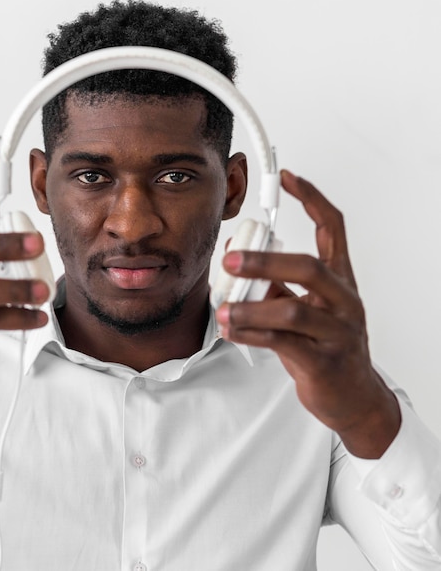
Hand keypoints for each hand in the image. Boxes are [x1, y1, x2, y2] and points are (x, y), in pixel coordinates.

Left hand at [215, 170, 400, 457]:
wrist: (353, 397)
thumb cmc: (324, 345)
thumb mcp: (302, 307)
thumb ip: (273, 283)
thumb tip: (233, 256)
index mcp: (340, 280)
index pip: (333, 228)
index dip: (311, 199)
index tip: (287, 178)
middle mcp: (344, 301)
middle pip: (309, 268)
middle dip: (265, 261)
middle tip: (230, 261)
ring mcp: (337, 332)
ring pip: (293, 310)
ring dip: (250, 307)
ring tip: (221, 309)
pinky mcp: (323, 361)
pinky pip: (283, 342)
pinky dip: (252, 334)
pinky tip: (231, 329)